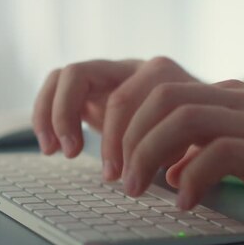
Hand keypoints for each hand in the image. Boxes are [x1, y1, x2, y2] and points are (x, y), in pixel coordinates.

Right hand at [32, 57, 198, 179]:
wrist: (196, 111)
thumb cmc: (197, 129)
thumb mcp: (197, 139)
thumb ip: (188, 150)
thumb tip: (178, 177)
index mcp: (158, 74)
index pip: (124, 95)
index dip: (116, 136)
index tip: (119, 175)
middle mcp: (129, 67)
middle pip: (87, 75)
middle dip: (76, 121)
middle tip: (85, 161)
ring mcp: (106, 73)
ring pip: (66, 76)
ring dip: (55, 114)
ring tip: (55, 151)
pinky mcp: (89, 87)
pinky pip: (56, 87)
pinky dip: (45, 114)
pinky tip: (51, 147)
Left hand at [120, 79, 243, 227]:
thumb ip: (208, 150)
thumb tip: (172, 167)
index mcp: (228, 97)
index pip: (159, 91)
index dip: (126, 123)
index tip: (115, 161)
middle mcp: (238, 100)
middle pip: (162, 97)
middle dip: (127, 137)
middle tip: (119, 178)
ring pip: (183, 117)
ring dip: (148, 155)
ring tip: (139, 189)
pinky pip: (220, 153)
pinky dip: (191, 177)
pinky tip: (185, 202)